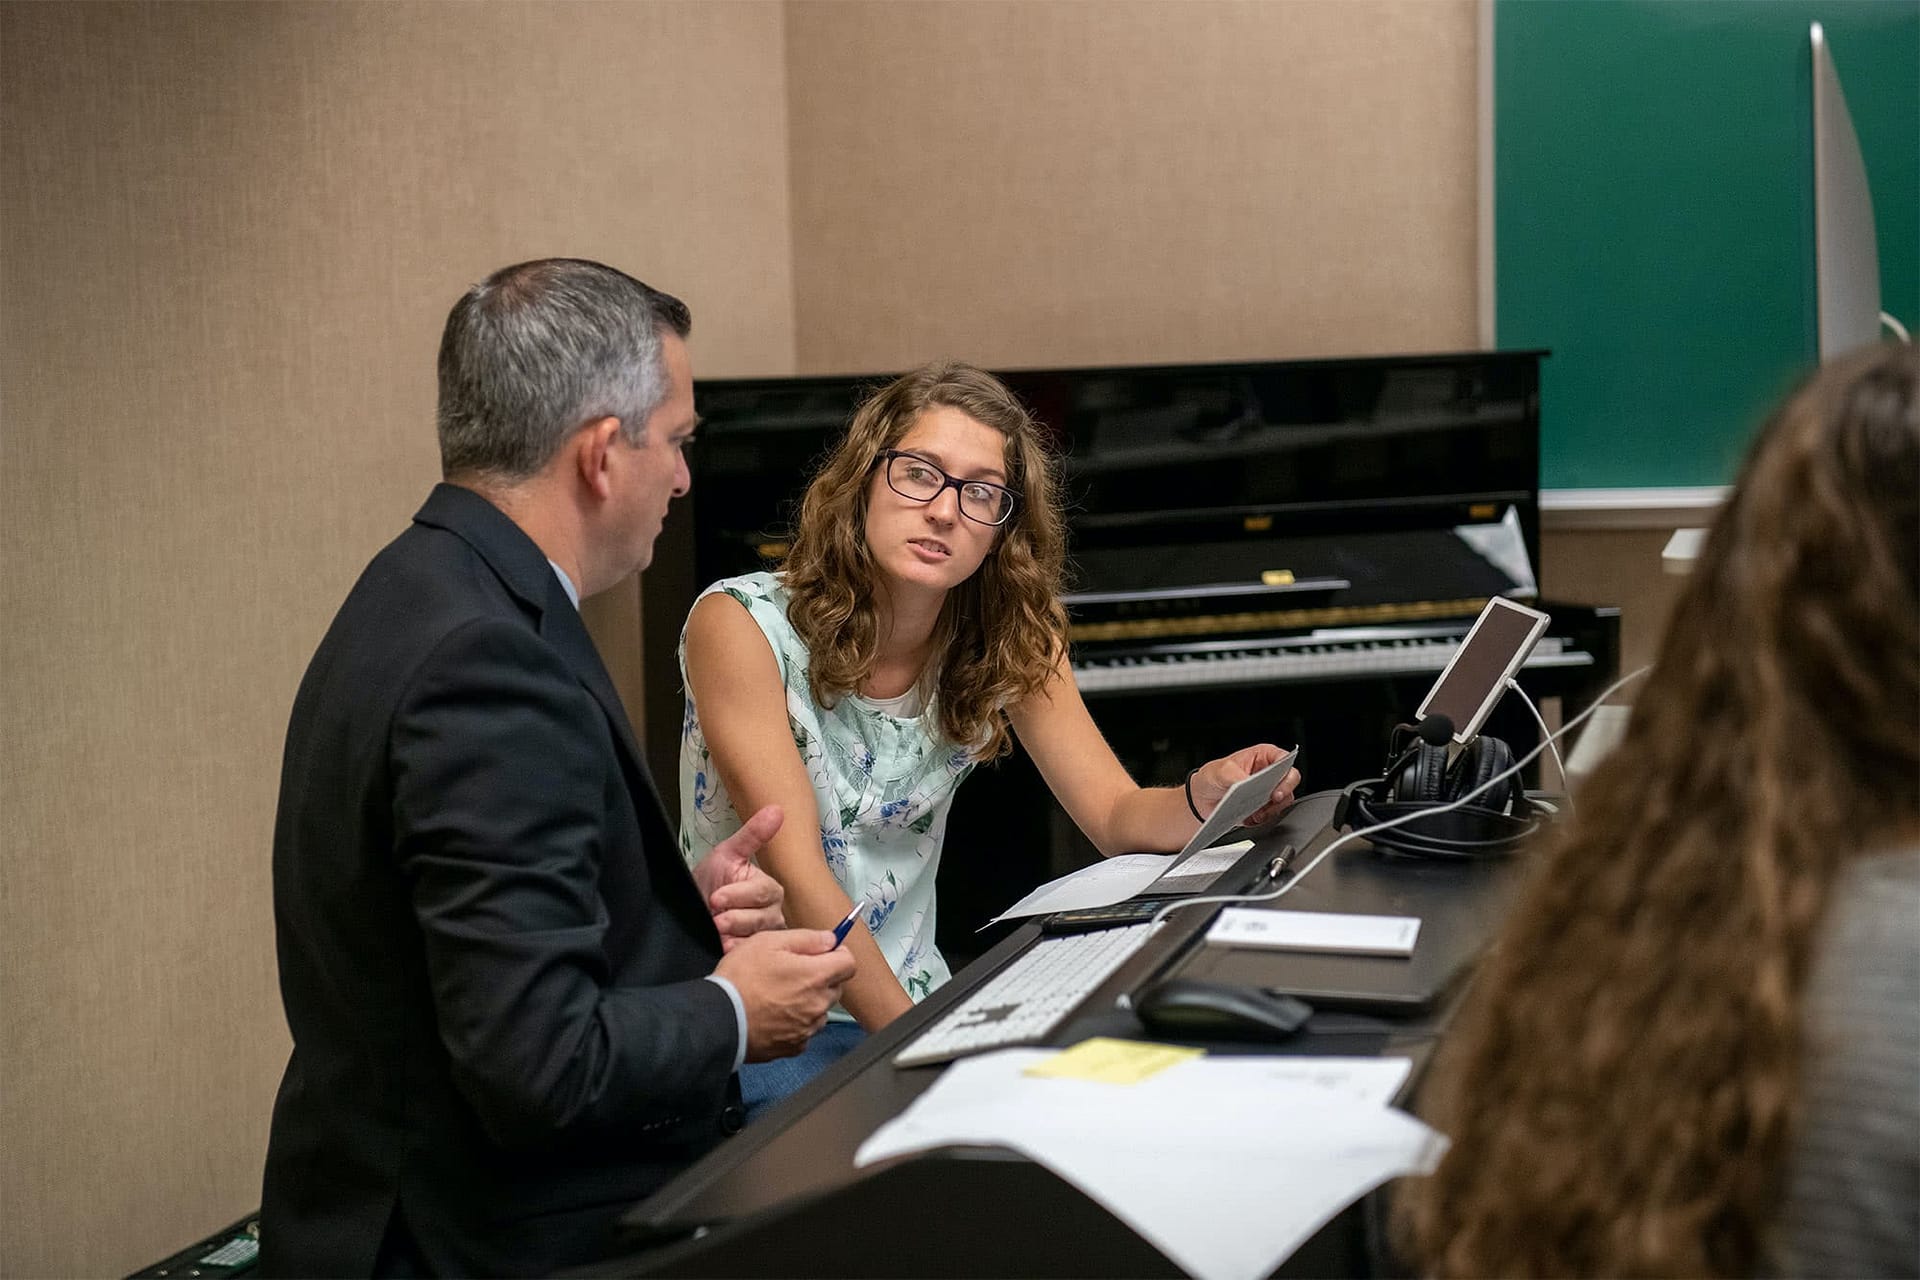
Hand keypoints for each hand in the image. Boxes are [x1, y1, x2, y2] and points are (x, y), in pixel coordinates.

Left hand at [691, 805, 785, 950]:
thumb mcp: (727, 854)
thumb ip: (752, 834)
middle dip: (737, 917)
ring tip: (717, 931)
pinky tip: (723, 947)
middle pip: (764, 917)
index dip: (740, 894)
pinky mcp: (752, 954)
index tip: (717, 897)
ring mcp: (763, 936)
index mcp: (769, 889)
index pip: (764, 893)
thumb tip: (776, 809)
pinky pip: (751, 955)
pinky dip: (735, 951)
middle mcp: (772, 913)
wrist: (689, 908)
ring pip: (759, 937)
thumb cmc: (709, 881)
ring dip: (735, 934)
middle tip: (716, 918)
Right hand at [714, 928, 858, 1061]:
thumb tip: (830, 940)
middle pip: (836, 986)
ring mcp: (808, 1028)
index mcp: (816, 976)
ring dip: (809, 1000)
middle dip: (822, 976)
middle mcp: (818, 1005)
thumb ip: (806, 939)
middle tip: (794, 971)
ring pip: (821, 1009)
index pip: (849, 963)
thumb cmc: (740, 979)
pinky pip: (806, 1030)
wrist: (719, 1019)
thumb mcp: (768, 942)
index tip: (824, 952)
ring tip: (779, 994)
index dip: (838, 953)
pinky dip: (796, 1021)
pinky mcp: (795, 1046)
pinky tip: (775, 1014)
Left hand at [1192, 744, 1300, 827]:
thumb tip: (1247, 783)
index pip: (1285, 760)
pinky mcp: (1264, 808)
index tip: (1277, 788)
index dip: (1286, 774)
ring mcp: (1268, 791)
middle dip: (1283, 794)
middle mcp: (1269, 772)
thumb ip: (1236, 775)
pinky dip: (1264, 819)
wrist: (1201, 799)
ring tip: (1256, 813)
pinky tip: (1251, 818)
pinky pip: (1273, 815)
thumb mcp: (1221, 771)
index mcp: (1263, 756)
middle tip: (1271, 800)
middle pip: (1290, 782)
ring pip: (1284, 801)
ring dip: (1272, 809)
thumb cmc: (1212, 777)